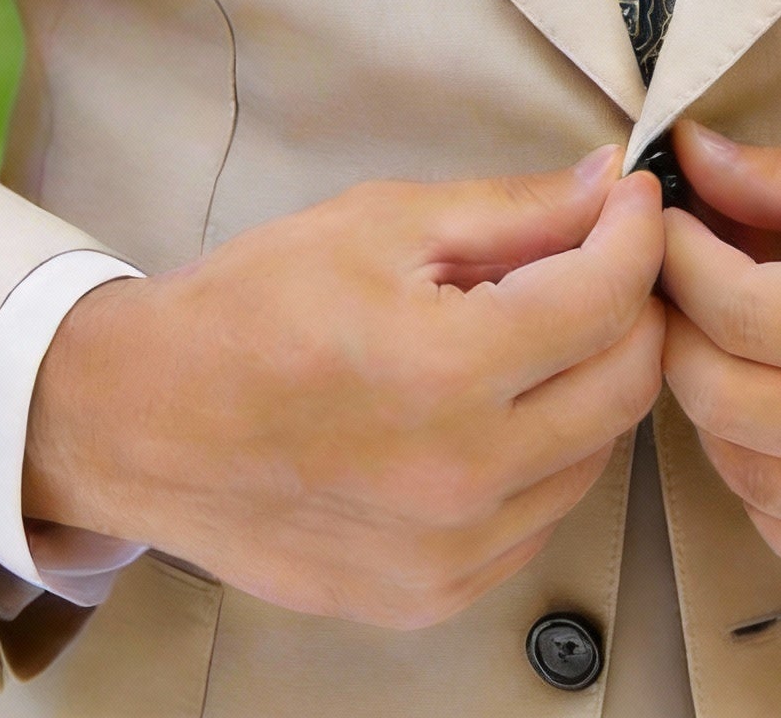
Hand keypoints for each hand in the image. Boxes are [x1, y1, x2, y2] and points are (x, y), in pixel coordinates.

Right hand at [24, 149, 665, 627]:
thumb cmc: (251, 309)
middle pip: (628, 384)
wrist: (143, 423)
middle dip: (634, 305)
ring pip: (597, 454)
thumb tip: (609, 185)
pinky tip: (497, 405)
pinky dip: (546, 453)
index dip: (637, 231)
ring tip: (537, 328)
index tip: (631, 199)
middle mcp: (462, 479)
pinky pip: (541, 515)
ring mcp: (450, 554)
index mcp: (447, 373)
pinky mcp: (433, 595)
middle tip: (602, 256)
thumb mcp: (381, 223)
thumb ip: (513, 210)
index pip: (608, 298)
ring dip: (593, 380)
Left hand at [659, 123, 780, 606]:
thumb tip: (697, 155)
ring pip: (749, 479)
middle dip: (679, 327)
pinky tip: (777, 428)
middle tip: (678, 281)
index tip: (665, 222)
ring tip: (724, 346)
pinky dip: (765, 487)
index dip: (679, 259)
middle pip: (725, 398)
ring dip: (712, 407)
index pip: (739, 310)